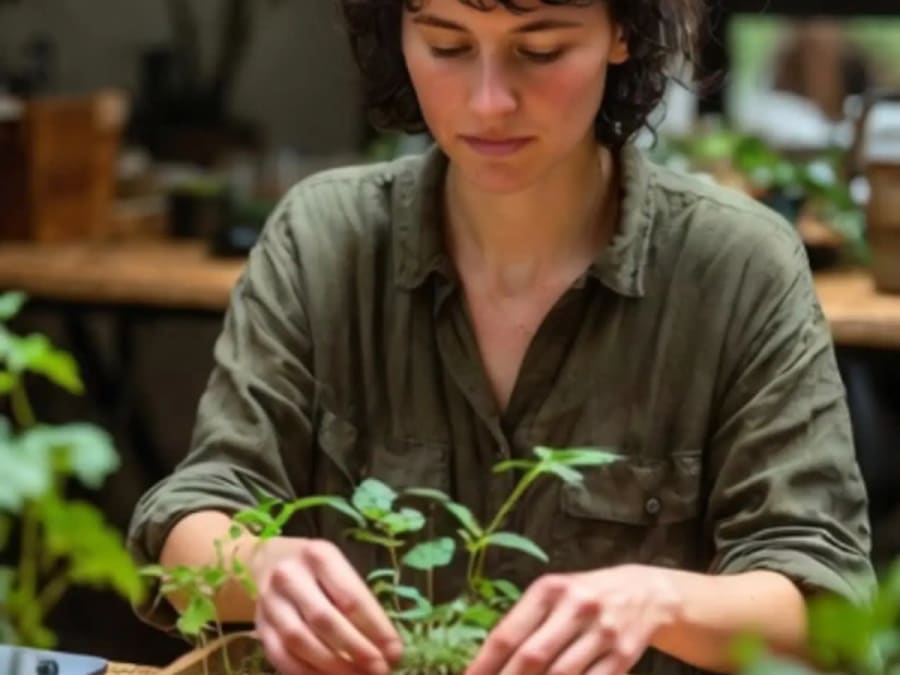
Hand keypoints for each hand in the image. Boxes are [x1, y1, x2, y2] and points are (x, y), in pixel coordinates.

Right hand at [251, 537, 402, 674]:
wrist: (270, 561)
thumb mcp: (340, 571)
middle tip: (380, 669)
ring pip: (301, 641)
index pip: (351, 598)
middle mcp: (290, 577)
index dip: (376, 629)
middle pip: (325, 620)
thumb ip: (361, 604)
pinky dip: (307, 674)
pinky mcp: (260, 627)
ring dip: (334, 666)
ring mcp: (270, 603)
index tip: (395, 651)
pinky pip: (281, 657)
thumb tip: (389, 648)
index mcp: (319, 556)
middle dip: (357, 650)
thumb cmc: (318, 569)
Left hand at [465, 565, 683, 674]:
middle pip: (532, 657)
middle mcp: (576, 607)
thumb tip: (488, 665)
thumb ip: (525, 624)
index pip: (508, 634)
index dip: (484, 666)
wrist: (645, 593)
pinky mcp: (624, 655)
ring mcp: (602, 632)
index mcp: (549, 589)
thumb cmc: (584, 596)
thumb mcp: (554, 595)